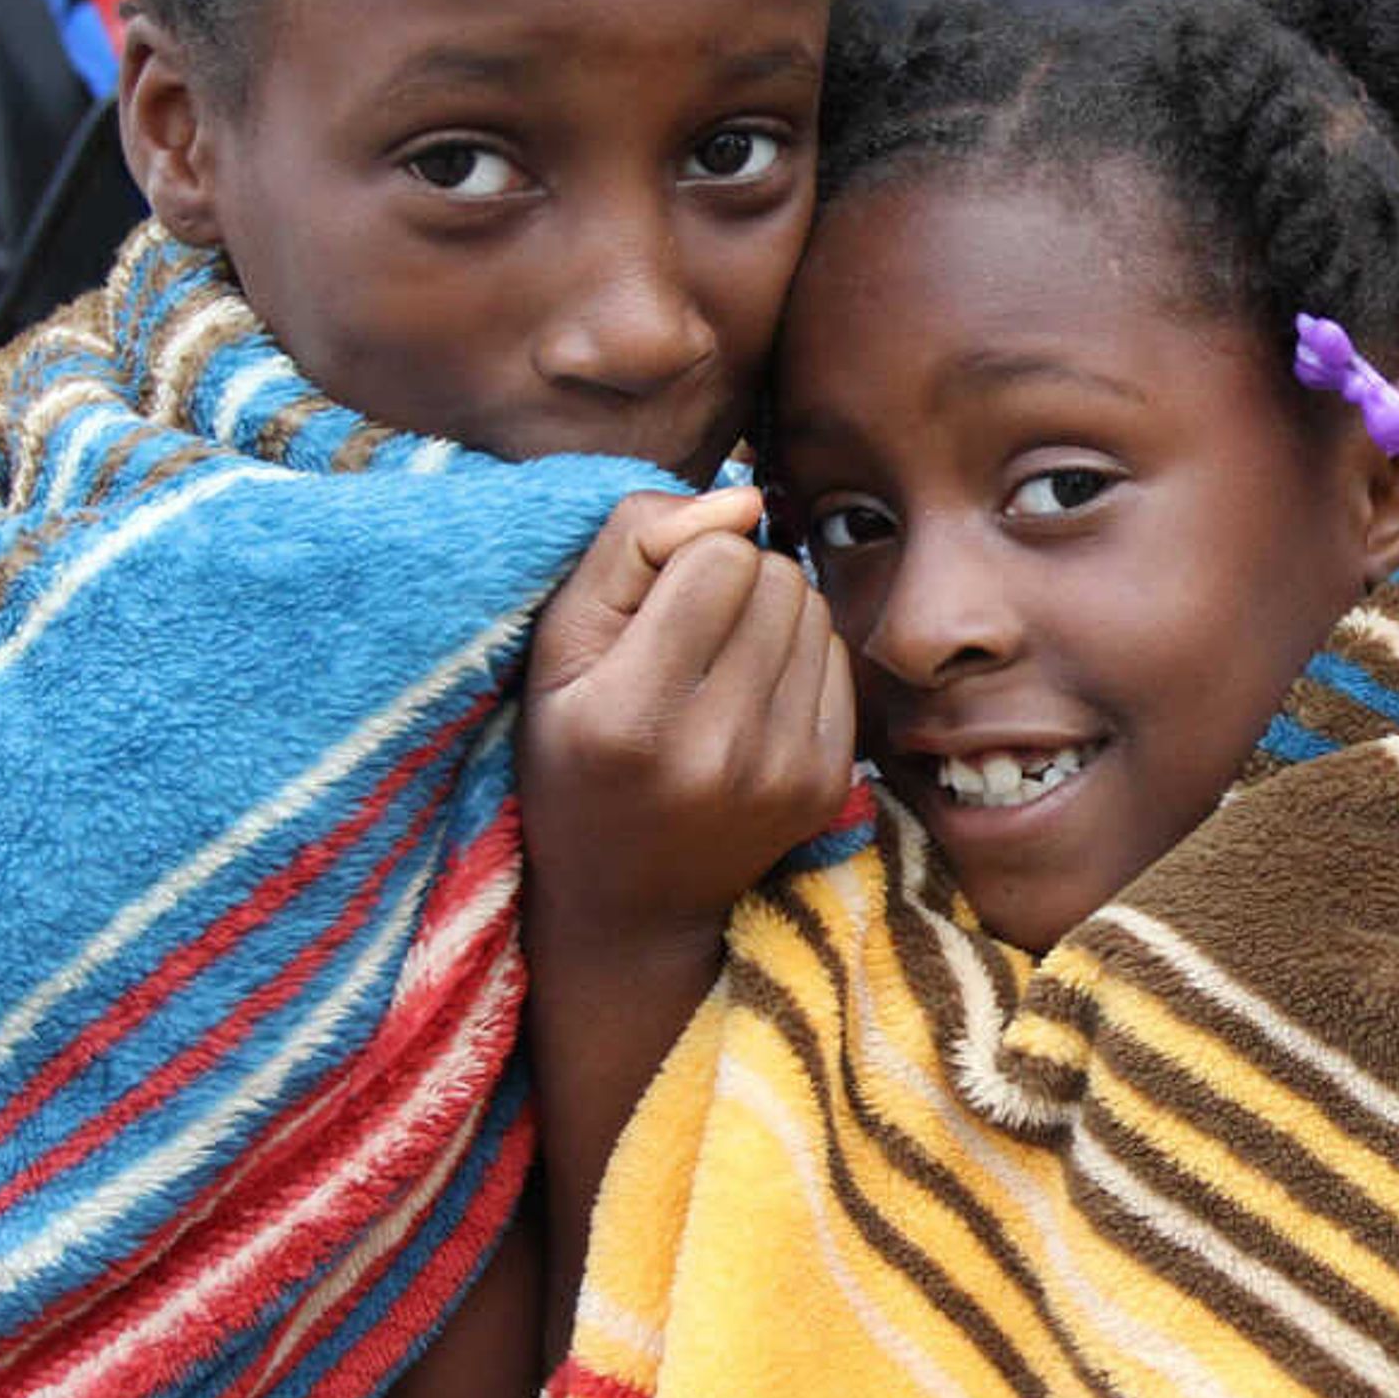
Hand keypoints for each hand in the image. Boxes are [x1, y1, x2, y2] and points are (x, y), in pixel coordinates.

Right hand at [521, 487, 855, 944]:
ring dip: (771, 615)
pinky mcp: (830, 786)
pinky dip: (799, 661)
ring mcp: (784, 775)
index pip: (721, 558)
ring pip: (816, 610)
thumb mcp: (559, 646)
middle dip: (735, 580)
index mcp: (631, 715)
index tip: (653, 603)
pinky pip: (840, 660)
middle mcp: (717, 752)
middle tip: (689, 634)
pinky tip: (751, 698)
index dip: (686, 558)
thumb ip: (631, 545)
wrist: (629, 898)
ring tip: (718, 664)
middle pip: (779, 577)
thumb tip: (743, 499)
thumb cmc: (575, 753)